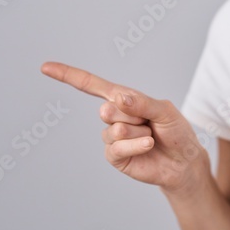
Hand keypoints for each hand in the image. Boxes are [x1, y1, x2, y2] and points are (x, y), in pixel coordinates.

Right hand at [40, 61, 208, 193]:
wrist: (184, 162)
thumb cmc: (176, 131)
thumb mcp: (165, 110)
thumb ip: (142, 103)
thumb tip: (118, 98)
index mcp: (123, 98)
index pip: (91, 85)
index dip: (68, 75)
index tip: (45, 67)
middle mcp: (113, 116)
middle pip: (108, 109)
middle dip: (135, 116)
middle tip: (150, 123)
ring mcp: (111, 137)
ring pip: (115, 129)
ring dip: (139, 133)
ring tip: (151, 137)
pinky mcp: (114, 156)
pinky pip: (117, 147)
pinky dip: (137, 145)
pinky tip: (148, 146)